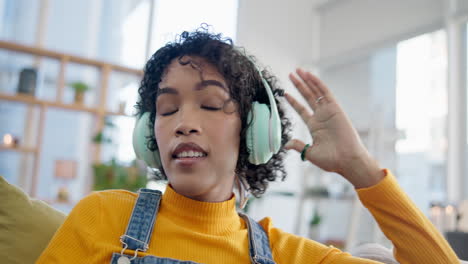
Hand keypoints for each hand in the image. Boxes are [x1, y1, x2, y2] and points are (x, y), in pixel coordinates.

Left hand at [284, 69, 383, 187]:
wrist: (347, 160)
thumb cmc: (332, 160)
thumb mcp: (310, 153)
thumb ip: (298, 146)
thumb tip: (286, 145)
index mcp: (315, 126)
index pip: (301, 110)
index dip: (293, 101)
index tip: (284, 93)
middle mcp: (321, 117)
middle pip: (307, 97)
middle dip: (299, 86)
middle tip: (291, 74)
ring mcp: (328, 112)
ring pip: (315, 92)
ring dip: (306, 81)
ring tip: (297, 71)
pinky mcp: (336, 109)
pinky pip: (325, 93)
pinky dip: (317, 83)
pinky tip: (309, 75)